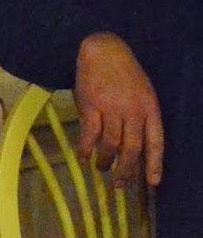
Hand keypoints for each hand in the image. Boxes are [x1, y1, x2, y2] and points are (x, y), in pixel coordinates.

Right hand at [74, 32, 162, 187]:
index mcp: (150, 108)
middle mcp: (133, 111)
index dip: (155, 164)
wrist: (103, 52)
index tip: (152, 183)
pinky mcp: (91, 107)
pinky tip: (82, 158)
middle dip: (126, 170)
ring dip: (105, 161)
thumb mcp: (142, 94)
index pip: (156, 141)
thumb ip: (140, 118)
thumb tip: (133, 147)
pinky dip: (85, 150)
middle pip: (132, 148)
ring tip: (101, 168)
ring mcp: (112, 109)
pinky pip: (89, 135)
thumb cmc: (123, 74)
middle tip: (120, 185)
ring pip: (110, 144)